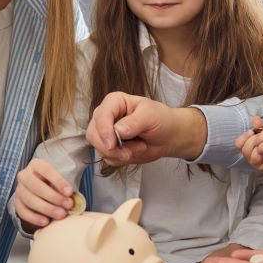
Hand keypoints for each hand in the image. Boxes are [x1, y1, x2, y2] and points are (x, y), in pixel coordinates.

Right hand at [13, 158, 73, 229]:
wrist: (41, 190)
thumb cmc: (54, 184)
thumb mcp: (60, 180)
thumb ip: (65, 188)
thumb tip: (75, 200)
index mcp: (37, 165)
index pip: (47, 170)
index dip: (58, 181)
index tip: (70, 192)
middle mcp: (25, 175)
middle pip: (36, 186)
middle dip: (54, 197)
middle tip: (68, 205)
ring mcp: (19, 190)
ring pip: (30, 200)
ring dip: (47, 209)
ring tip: (61, 215)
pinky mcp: (17, 203)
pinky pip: (23, 212)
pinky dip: (35, 218)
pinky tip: (46, 222)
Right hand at [85, 92, 206, 166]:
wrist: (168, 136)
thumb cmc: (160, 120)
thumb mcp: (150, 116)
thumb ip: (134, 122)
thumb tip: (118, 131)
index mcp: (114, 102)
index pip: (101, 115)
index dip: (104, 131)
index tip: (112, 144)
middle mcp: (106, 117)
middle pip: (93, 134)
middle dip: (111, 148)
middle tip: (129, 152)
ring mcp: (106, 133)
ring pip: (100, 148)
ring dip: (119, 154)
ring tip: (139, 147)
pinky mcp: (110, 147)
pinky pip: (108, 158)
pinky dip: (121, 160)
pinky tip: (134, 151)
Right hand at [235, 116, 262, 171]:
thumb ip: (260, 127)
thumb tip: (256, 118)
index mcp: (249, 146)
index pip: (238, 143)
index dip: (243, 137)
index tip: (251, 131)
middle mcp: (249, 155)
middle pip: (242, 147)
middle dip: (250, 140)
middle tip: (259, 136)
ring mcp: (254, 161)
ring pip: (246, 152)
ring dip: (254, 145)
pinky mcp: (259, 166)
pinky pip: (254, 158)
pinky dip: (258, 152)